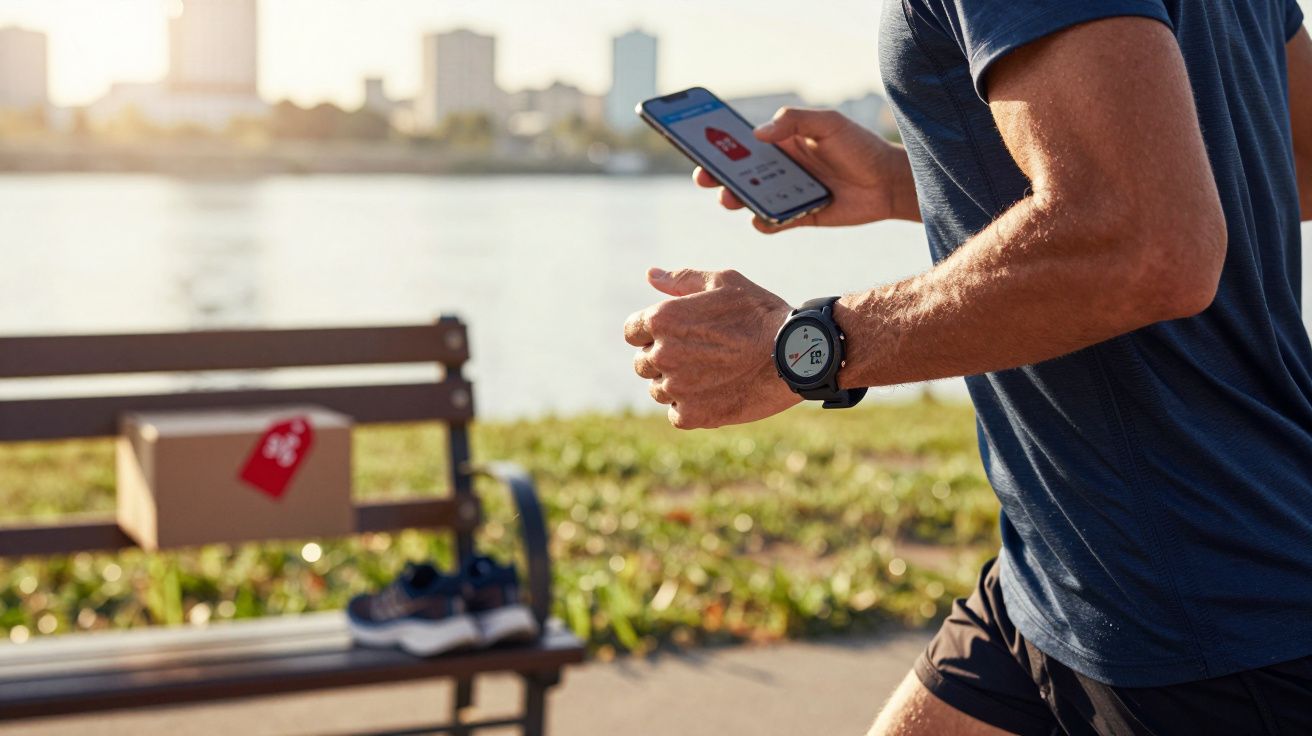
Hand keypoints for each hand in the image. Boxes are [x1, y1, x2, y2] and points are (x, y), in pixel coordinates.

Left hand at [624, 268, 800, 428]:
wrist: (795, 354)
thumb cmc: (760, 313)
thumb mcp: (723, 283)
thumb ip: (682, 280)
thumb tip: (650, 275)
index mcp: (663, 318)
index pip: (632, 331)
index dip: (650, 332)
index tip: (675, 335)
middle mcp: (662, 353)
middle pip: (643, 362)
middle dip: (664, 358)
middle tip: (701, 354)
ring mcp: (676, 387)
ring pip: (658, 389)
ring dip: (677, 383)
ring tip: (712, 373)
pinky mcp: (692, 415)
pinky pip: (676, 413)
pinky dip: (691, 407)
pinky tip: (716, 393)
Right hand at [694, 107, 918, 232]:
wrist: (888, 183)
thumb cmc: (860, 146)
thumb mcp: (828, 123)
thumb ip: (794, 120)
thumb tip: (757, 134)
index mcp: (781, 142)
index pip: (741, 142)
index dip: (717, 143)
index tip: (696, 142)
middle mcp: (779, 168)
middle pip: (737, 173)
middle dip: (716, 175)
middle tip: (704, 177)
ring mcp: (786, 194)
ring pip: (749, 199)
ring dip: (735, 199)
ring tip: (730, 198)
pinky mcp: (798, 217)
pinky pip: (771, 222)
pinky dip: (762, 222)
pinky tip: (761, 219)